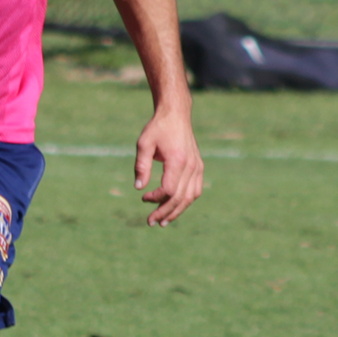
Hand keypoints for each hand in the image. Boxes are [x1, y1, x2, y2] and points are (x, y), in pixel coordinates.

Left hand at [135, 108, 203, 225]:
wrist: (176, 115)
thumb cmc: (158, 128)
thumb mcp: (144, 144)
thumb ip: (141, 166)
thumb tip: (138, 188)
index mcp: (177, 160)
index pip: (169, 190)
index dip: (156, 199)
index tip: (143, 198)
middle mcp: (191, 166)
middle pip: (180, 198)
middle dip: (164, 212)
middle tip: (150, 222)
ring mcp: (197, 167)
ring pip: (190, 197)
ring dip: (177, 211)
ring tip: (163, 221)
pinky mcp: (199, 167)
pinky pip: (195, 190)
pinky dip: (186, 201)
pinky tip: (175, 207)